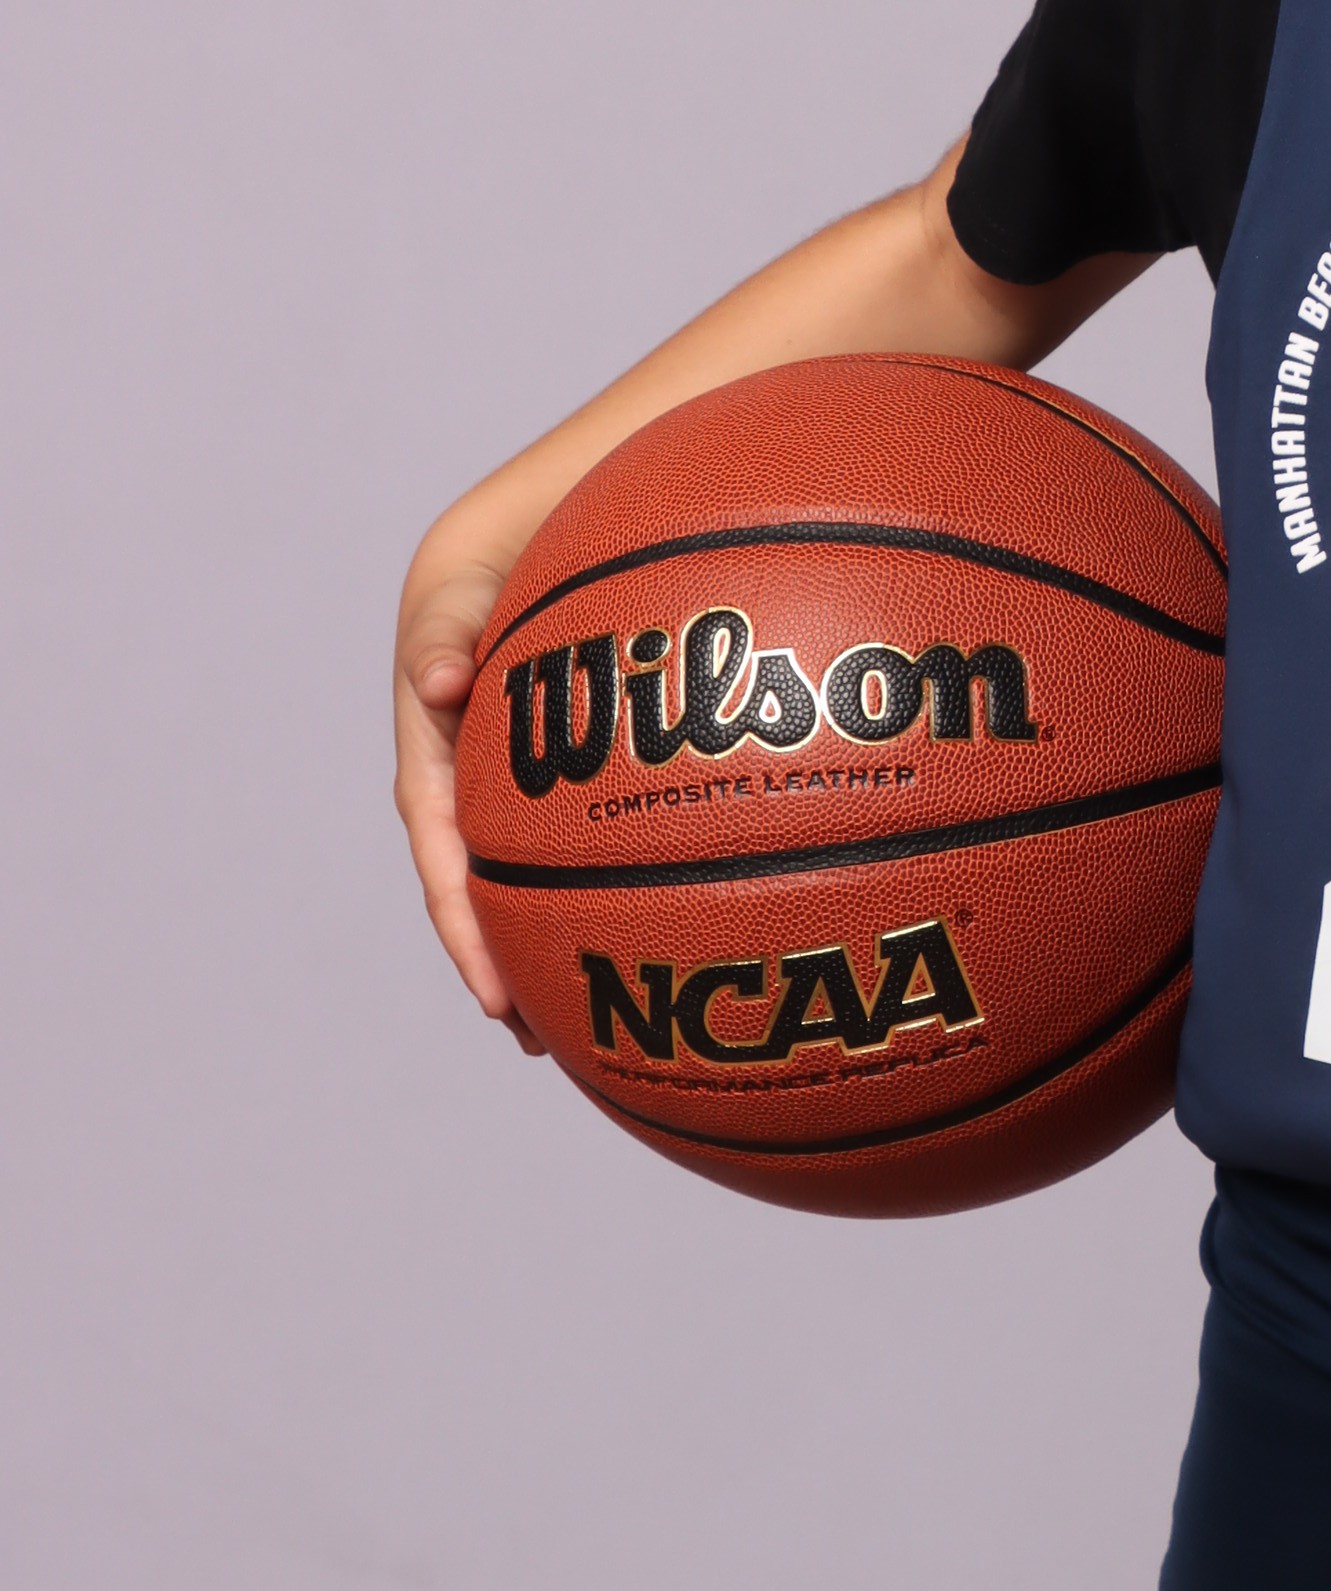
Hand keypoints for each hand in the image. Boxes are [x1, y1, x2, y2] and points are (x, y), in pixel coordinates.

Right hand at [394, 537, 540, 1046]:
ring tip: (579, 1023)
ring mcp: (506, 791)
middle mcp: (465, 789)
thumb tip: (442, 681)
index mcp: (433, 761)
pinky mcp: (549, 784)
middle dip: (502, 964)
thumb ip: (444, 631)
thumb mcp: (452, 596)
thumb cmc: (475, 577)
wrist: (500, 554)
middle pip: (479, 893)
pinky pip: (570, 843)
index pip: (443, 858)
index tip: (492, 991)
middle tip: (538, 1035)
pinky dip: (590, 888)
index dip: (465, 927)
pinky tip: (637, 932)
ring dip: (539, 942)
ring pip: (522, 879)